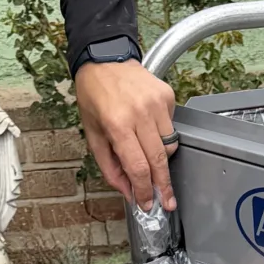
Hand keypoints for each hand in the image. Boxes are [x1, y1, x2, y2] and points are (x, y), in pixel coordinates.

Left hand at [74, 57, 179, 210]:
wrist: (104, 59)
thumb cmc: (94, 96)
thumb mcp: (93, 134)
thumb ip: (110, 166)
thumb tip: (128, 191)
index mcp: (117, 124)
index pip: (138, 167)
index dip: (145, 190)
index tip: (148, 204)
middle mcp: (140, 114)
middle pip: (159, 160)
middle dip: (163, 185)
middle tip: (167, 202)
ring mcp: (156, 104)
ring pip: (170, 145)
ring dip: (161, 158)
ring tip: (149, 154)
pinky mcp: (167, 96)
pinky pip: (171, 126)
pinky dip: (162, 134)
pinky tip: (148, 125)